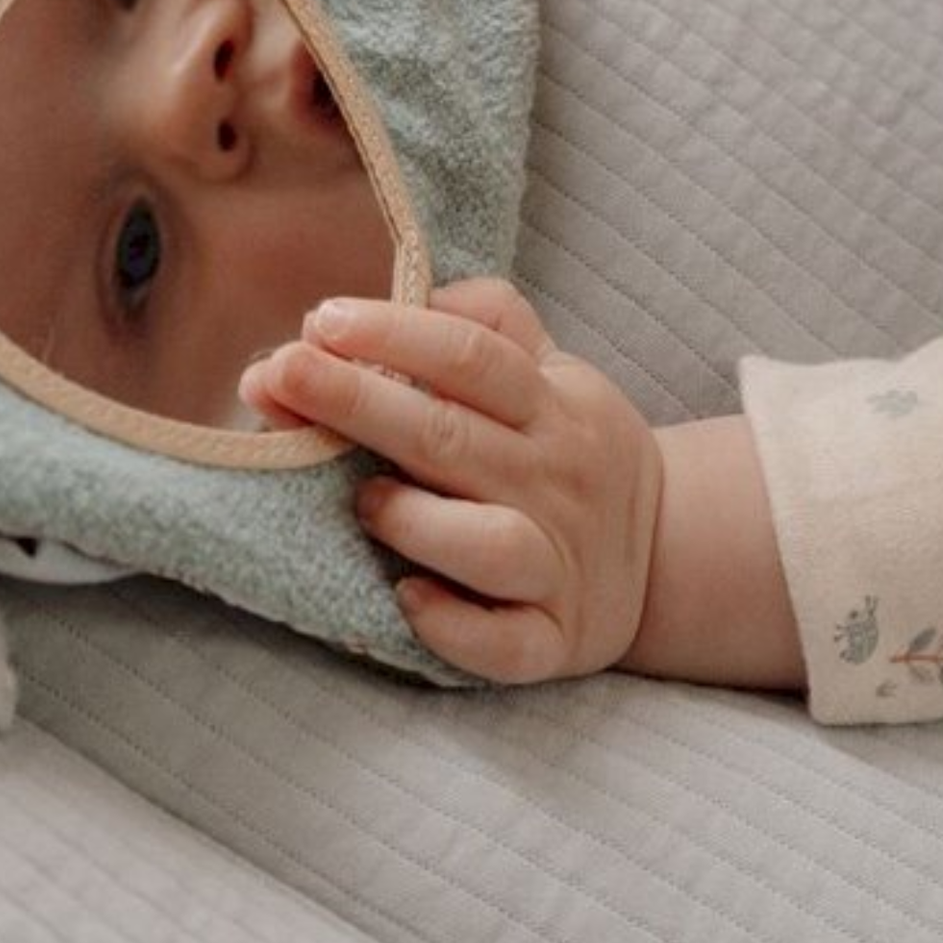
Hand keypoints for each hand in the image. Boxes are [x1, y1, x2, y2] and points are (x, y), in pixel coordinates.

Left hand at [238, 278, 663, 684]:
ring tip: (361, 500)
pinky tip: (406, 599)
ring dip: (412, 520)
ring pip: (486, 542)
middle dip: (357, 403)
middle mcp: (556, 477)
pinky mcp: (553, 636)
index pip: (472, 354)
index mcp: (552, 403)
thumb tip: (391, 301)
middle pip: (451, 436)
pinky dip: (452, 626)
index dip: (395, 332)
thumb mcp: (552, 368)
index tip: (321, 320)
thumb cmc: (570, 446)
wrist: (665, 550)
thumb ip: (484, 322)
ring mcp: (557, 561)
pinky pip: (502, 641)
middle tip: (278, 372)